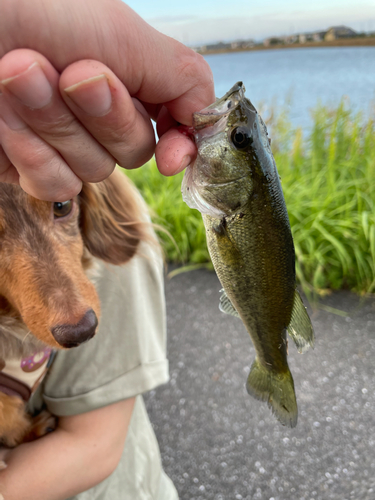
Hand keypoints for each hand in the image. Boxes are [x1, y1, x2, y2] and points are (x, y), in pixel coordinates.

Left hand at [0, 0, 214, 200]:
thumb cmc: (38, 8)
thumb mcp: (126, 35)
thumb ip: (183, 80)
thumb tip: (206, 123)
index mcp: (132, 80)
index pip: (177, 128)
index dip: (180, 145)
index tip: (172, 155)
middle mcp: (103, 115)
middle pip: (135, 152)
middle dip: (104, 115)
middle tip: (71, 71)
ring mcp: (68, 143)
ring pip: (94, 171)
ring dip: (57, 125)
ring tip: (17, 72)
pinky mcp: (32, 165)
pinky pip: (57, 186)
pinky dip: (33, 153)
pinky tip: (5, 118)